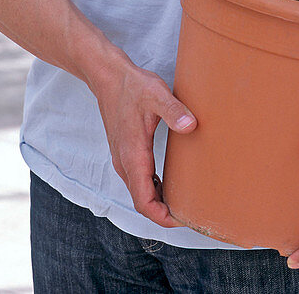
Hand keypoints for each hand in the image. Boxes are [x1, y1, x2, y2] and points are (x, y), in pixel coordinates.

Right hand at [91, 58, 195, 227]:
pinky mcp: (125, 152)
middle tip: (190, 213)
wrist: (107, 77)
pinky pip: (138, 180)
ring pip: (139, 191)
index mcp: (133, 155)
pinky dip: (152, 188)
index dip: (160, 216)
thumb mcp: (156, 94)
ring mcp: (123, 158)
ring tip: (182, 201)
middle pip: (141, 201)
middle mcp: (125, 162)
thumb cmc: (131, 86)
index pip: (143, 200)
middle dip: (162, 213)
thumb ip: (174, 111)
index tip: (181, 220)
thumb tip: (190, 126)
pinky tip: (167, 183)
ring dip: (157, 201)